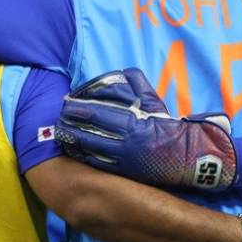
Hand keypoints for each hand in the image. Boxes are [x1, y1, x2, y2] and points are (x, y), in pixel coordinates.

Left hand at [55, 68, 237, 190]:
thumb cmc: (167, 127)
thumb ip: (139, 85)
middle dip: (71, 125)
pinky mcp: (121, 171)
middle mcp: (124, 144)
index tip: (66, 103)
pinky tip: (72, 149)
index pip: (98, 115)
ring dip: (72, 140)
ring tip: (60, 132)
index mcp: (132, 124)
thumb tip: (125, 70)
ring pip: (89, 149)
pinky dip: (82, 155)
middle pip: (89, 133)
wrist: (183, 157)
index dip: (79, 110)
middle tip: (58, 118)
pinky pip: (96, 163)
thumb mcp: (155, 103)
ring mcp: (121, 160)